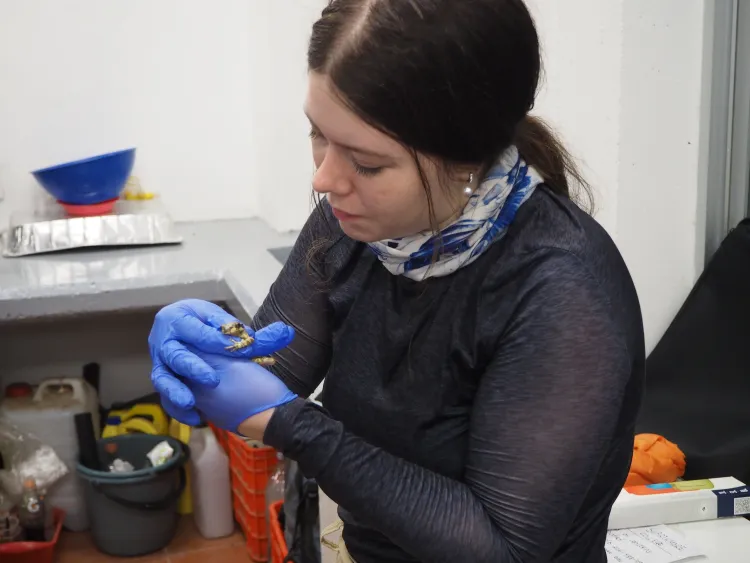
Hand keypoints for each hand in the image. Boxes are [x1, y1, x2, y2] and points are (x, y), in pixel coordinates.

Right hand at [149, 299, 294, 424]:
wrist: (188, 331)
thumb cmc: (209, 326)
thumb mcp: (228, 325)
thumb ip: (254, 334)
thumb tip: (286, 333)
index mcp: (181, 318)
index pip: (198, 331)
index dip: (216, 341)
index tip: (238, 352)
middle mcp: (165, 340)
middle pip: (175, 354)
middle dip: (193, 367)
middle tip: (213, 381)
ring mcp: (161, 362)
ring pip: (163, 378)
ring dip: (176, 392)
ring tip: (191, 403)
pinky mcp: (164, 381)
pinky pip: (165, 398)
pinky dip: (178, 410)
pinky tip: (197, 418)